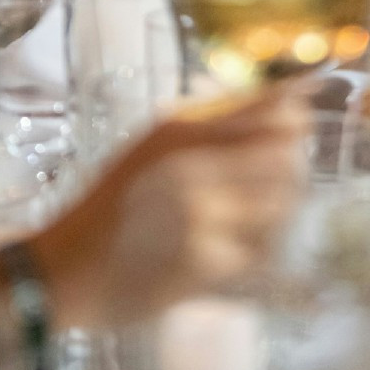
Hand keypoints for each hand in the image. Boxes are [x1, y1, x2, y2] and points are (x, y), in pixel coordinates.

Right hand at [30, 89, 308, 328]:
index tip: (304, 110)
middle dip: (290, 163)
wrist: (65, 267)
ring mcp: (201, 219)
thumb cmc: (113, 201)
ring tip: (249, 211)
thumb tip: (284, 102)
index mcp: (180, 132)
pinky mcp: (204, 266)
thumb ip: (212, 123)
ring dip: (276, 210)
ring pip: (278, 209)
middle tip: (280, 168)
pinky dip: (250, 251)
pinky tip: (227, 247)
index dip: (295, 110)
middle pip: (282, 159)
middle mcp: (193, 169)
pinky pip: (255, 254)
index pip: (266, 110)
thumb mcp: (154, 145)